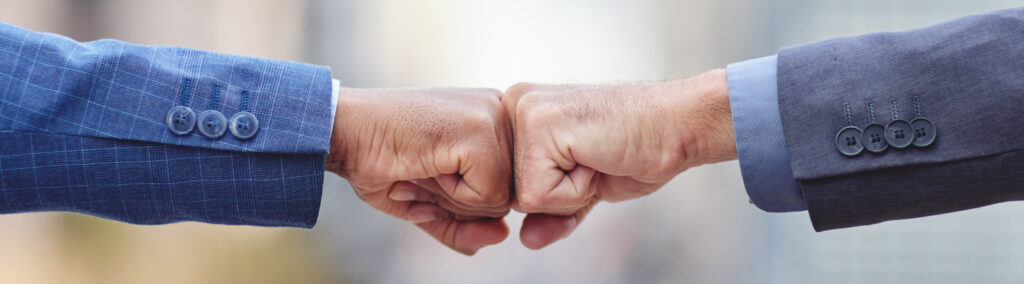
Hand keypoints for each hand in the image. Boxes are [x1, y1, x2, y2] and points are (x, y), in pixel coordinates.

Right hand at [326, 87, 512, 254]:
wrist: (344, 131)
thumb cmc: (381, 160)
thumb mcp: (430, 202)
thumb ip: (466, 225)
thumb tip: (503, 234)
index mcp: (494, 121)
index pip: (509, 188)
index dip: (466, 198)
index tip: (430, 168)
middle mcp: (501, 112)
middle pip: (510, 196)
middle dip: (460, 201)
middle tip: (424, 167)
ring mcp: (494, 118)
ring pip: (503, 199)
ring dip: (454, 197)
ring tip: (425, 163)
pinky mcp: (482, 133)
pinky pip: (489, 195)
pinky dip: (452, 194)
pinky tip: (428, 162)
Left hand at [501, 69, 736, 248]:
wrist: (677, 125)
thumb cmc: (636, 150)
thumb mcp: (584, 189)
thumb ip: (551, 213)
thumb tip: (526, 240)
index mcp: (519, 114)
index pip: (511, 187)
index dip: (555, 193)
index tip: (588, 160)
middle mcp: (512, 105)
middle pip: (511, 194)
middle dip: (559, 195)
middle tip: (594, 159)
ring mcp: (523, 112)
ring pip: (522, 198)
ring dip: (569, 193)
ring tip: (595, 157)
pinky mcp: (538, 126)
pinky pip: (538, 196)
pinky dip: (576, 191)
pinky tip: (597, 157)